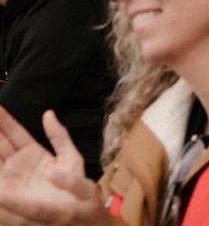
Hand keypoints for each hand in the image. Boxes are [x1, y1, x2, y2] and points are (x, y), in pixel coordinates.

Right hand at [0, 107, 108, 225]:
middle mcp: (18, 164)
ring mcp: (11, 177)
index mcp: (32, 152)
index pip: (14, 132)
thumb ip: (59, 136)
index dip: (3, 120)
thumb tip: (48, 114)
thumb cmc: (78, 187)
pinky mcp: (7, 193)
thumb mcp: (71, 158)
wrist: (80, 214)